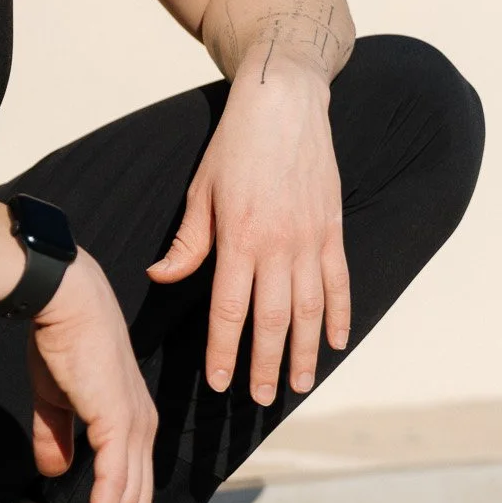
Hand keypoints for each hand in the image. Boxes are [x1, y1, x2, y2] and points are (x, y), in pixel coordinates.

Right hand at [26, 251, 156, 502]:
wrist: (62, 300)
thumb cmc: (59, 340)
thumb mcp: (55, 398)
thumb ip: (57, 436)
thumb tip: (57, 472)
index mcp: (131, 422)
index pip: (131, 487)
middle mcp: (141, 429)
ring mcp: (134, 428)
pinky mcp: (118, 424)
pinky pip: (115, 485)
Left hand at [147, 51, 349, 403]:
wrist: (283, 104)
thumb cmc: (233, 147)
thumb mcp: (200, 191)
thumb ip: (187, 242)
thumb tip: (161, 276)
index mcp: (238, 238)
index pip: (230, 310)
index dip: (225, 350)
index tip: (220, 382)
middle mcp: (278, 245)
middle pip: (272, 320)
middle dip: (264, 364)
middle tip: (259, 398)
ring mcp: (310, 238)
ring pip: (310, 309)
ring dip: (303, 351)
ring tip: (297, 384)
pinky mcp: (332, 228)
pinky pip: (339, 281)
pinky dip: (340, 314)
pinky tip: (335, 343)